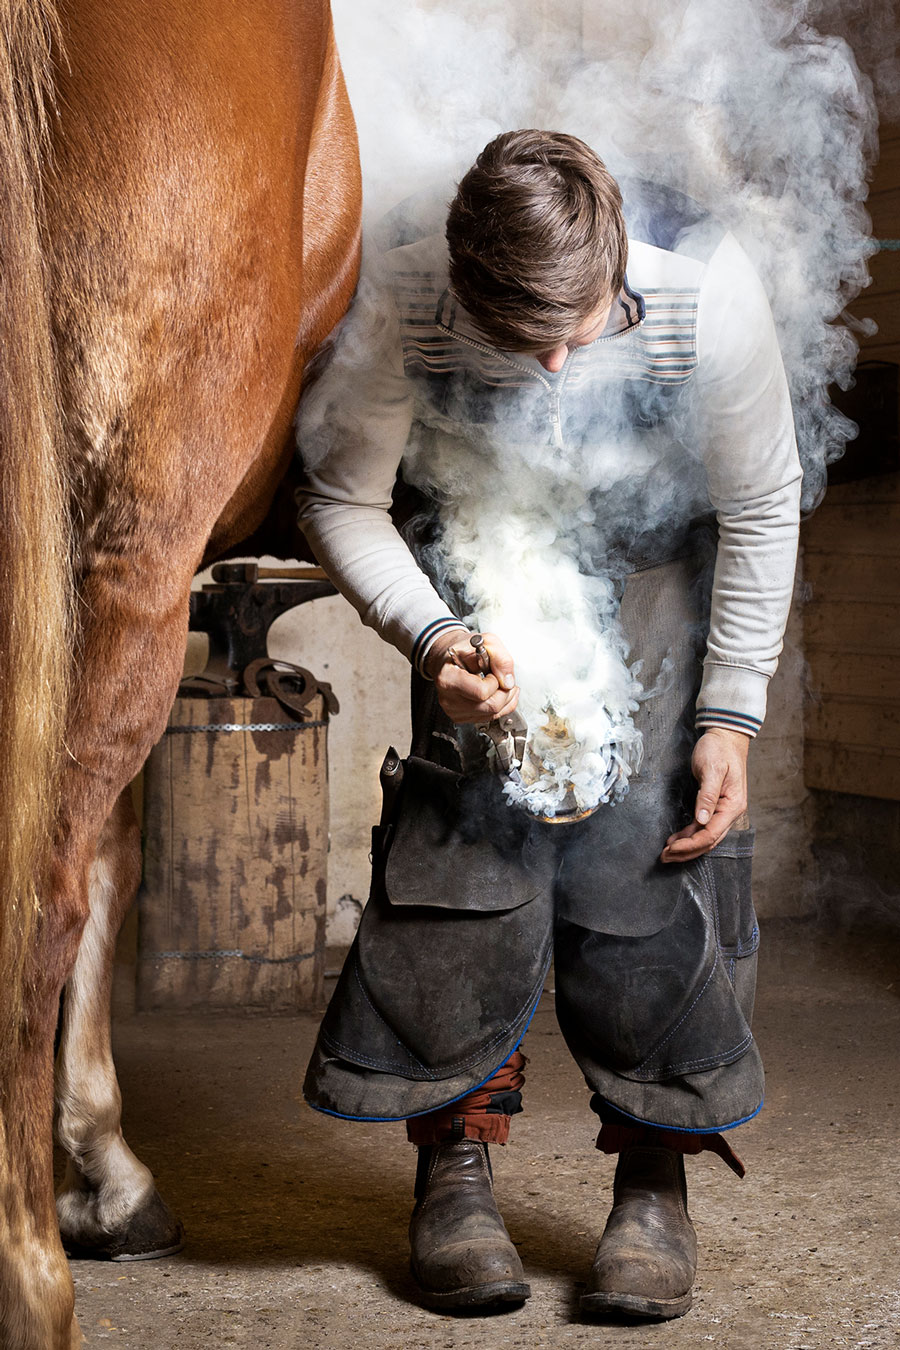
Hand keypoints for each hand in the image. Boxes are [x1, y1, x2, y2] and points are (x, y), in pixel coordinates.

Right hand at [425, 628, 519, 725]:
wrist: (448, 658)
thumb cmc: (463, 650)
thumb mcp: (486, 641)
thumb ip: (501, 658)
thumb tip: (508, 682)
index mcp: (448, 678)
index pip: (482, 692)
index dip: (495, 681)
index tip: (491, 671)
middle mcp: (448, 698)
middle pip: (490, 707)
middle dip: (504, 692)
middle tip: (503, 678)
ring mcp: (453, 710)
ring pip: (492, 714)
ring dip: (505, 699)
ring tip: (501, 684)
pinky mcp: (460, 716)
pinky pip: (489, 717)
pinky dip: (500, 706)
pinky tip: (496, 693)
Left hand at [660, 727, 749, 862]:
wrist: (725, 737)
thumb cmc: (720, 750)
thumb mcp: (713, 769)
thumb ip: (708, 796)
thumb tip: (702, 820)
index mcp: (733, 806)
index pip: (711, 834)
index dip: (690, 844)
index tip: (671, 848)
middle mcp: (730, 812)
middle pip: (708, 841)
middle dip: (686, 851)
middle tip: (664, 856)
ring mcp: (723, 811)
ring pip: (705, 837)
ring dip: (686, 846)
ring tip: (666, 853)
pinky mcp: (714, 807)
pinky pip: (702, 827)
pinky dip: (688, 835)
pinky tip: (675, 840)